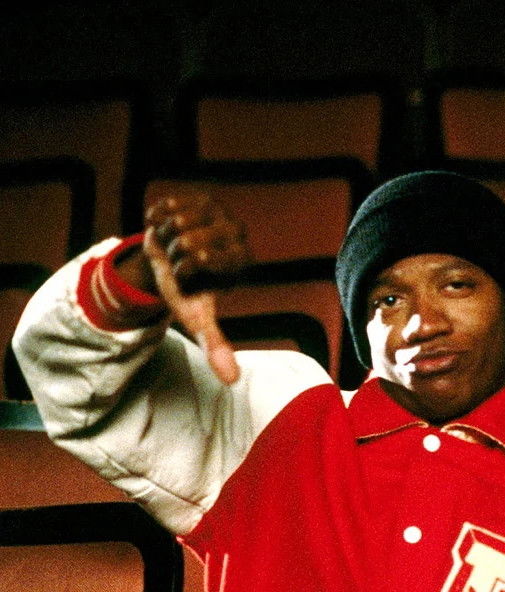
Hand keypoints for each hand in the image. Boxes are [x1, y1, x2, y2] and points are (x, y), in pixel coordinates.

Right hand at [132, 196, 249, 383]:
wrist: (166, 261)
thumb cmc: (185, 289)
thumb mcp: (196, 316)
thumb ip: (215, 345)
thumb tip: (231, 380)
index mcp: (243, 261)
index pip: (202, 259)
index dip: (183, 269)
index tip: (190, 275)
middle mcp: (240, 232)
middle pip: (189, 240)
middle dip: (175, 254)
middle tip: (181, 259)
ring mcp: (221, 209)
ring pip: (177, 221)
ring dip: (166, 236)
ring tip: (176, 243)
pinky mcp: (199, 194)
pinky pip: (164, 206)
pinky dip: (158, 219)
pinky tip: (170, 227)